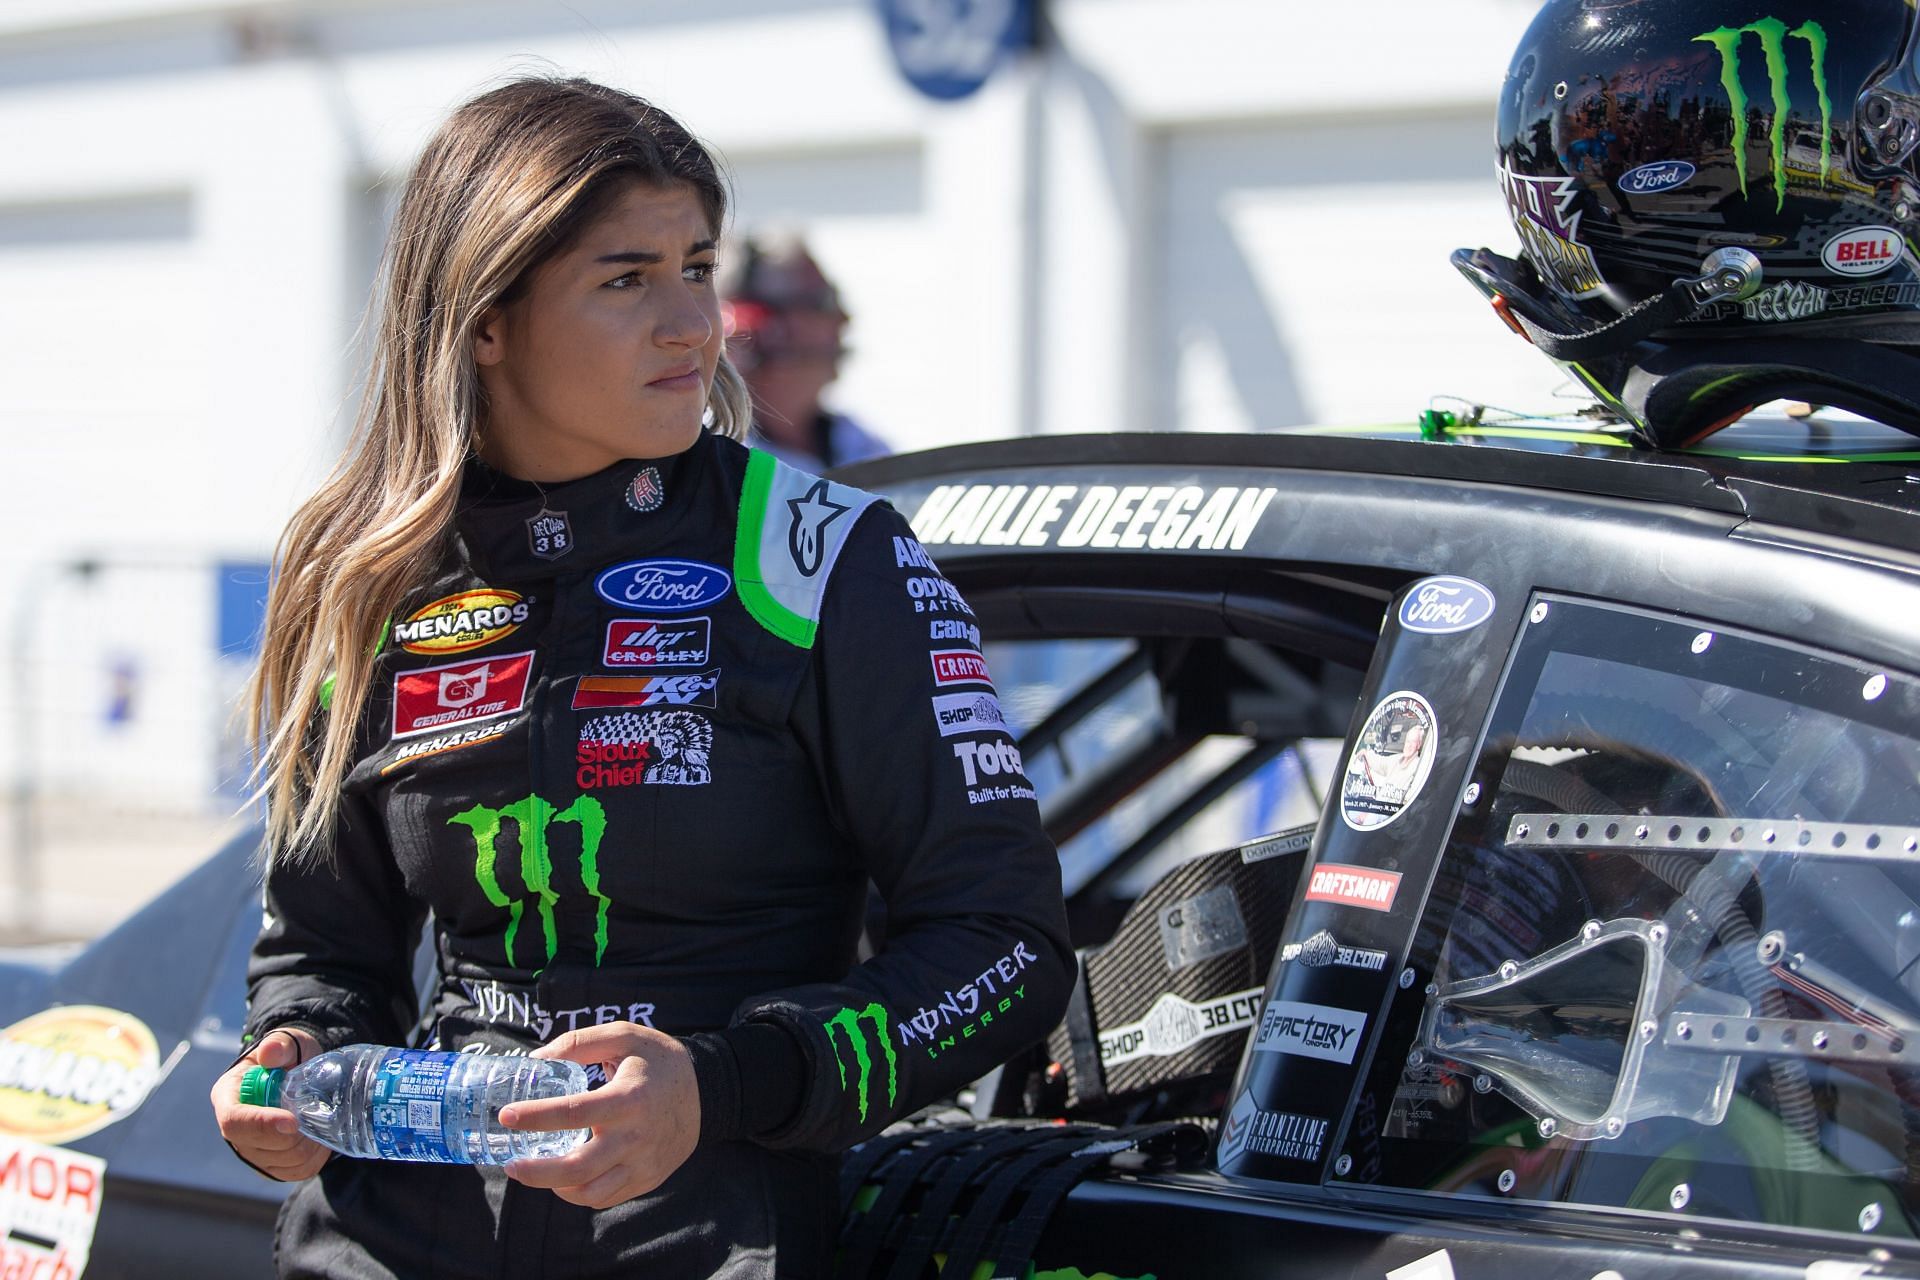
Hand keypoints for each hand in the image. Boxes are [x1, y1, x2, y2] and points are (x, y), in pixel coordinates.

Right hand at [210, 1027, 329, 1180]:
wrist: (301, 1073)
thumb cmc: (289, 1057)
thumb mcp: (286, 1044)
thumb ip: (278, 1046)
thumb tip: (269, 1053)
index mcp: (228, 1097)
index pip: (234, 1121)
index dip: (262, 1124)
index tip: (292, 1121)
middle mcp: (234, 1129)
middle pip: (257, 1147)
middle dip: (291, 1136)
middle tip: (316, 1116)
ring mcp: (251, 1150)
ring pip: (280, 1162)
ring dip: (305, 1146)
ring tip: (319, 1121)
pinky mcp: (272, 1164)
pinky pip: (294, 1172)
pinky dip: (313, 1158)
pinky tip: (320, 1137)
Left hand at [502, 1022, 700, 1208]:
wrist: (708, 1092)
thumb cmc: (658, 1061)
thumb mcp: (625, 1036)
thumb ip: (580, 1043)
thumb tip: (535, 1061)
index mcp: (629, 1098)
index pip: (574, 1112)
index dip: (536, 1116)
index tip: (507, 1115)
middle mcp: (636, 1136)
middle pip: (578, 1167)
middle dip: (537, 1172)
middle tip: (510, 1165)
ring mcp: (643, 1163)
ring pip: (590, 1192)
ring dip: (555, 1187)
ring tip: (534, 1171)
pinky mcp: (647, 1179)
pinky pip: (605, 1197)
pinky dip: (579, 1192)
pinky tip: (565, 1177)